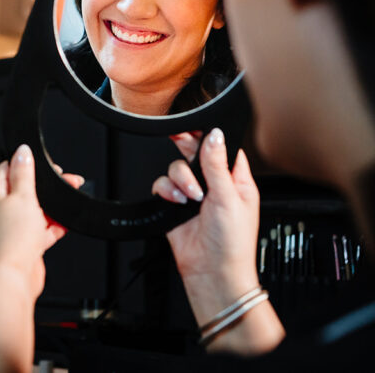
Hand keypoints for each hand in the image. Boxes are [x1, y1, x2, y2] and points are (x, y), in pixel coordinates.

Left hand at [0, 144, 82, 297]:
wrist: (13, 277)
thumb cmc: (10, 239)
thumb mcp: (22, 197)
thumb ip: (24, 173)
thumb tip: (22, 152)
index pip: (6, 169)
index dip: (26, 164)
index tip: (44, 165)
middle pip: (22, 191)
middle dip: (44, 188)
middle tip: (62, 183)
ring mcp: (7, 229)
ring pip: (32, 211)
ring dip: (49, 208)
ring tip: (65, 203)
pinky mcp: (19, 244)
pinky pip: (37, 231)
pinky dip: (50, 227)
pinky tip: (62, 224)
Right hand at [151, 128, 261, 321]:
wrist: (211, 272)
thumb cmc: (233, 243)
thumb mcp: (229, 198)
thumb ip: (217, 164)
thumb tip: (215, 135)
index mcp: (235, 179)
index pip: (222, 147)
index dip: (210, 135)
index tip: (197, 125)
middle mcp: (214, 184)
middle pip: (195, 153)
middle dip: (186, 147)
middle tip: (178, 138)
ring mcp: (193, 194)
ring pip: (176, 167)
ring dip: (180, 178)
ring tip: (190, 196)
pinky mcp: (174, 204)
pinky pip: (162, 185)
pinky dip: (167, 190)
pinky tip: (178, 202)